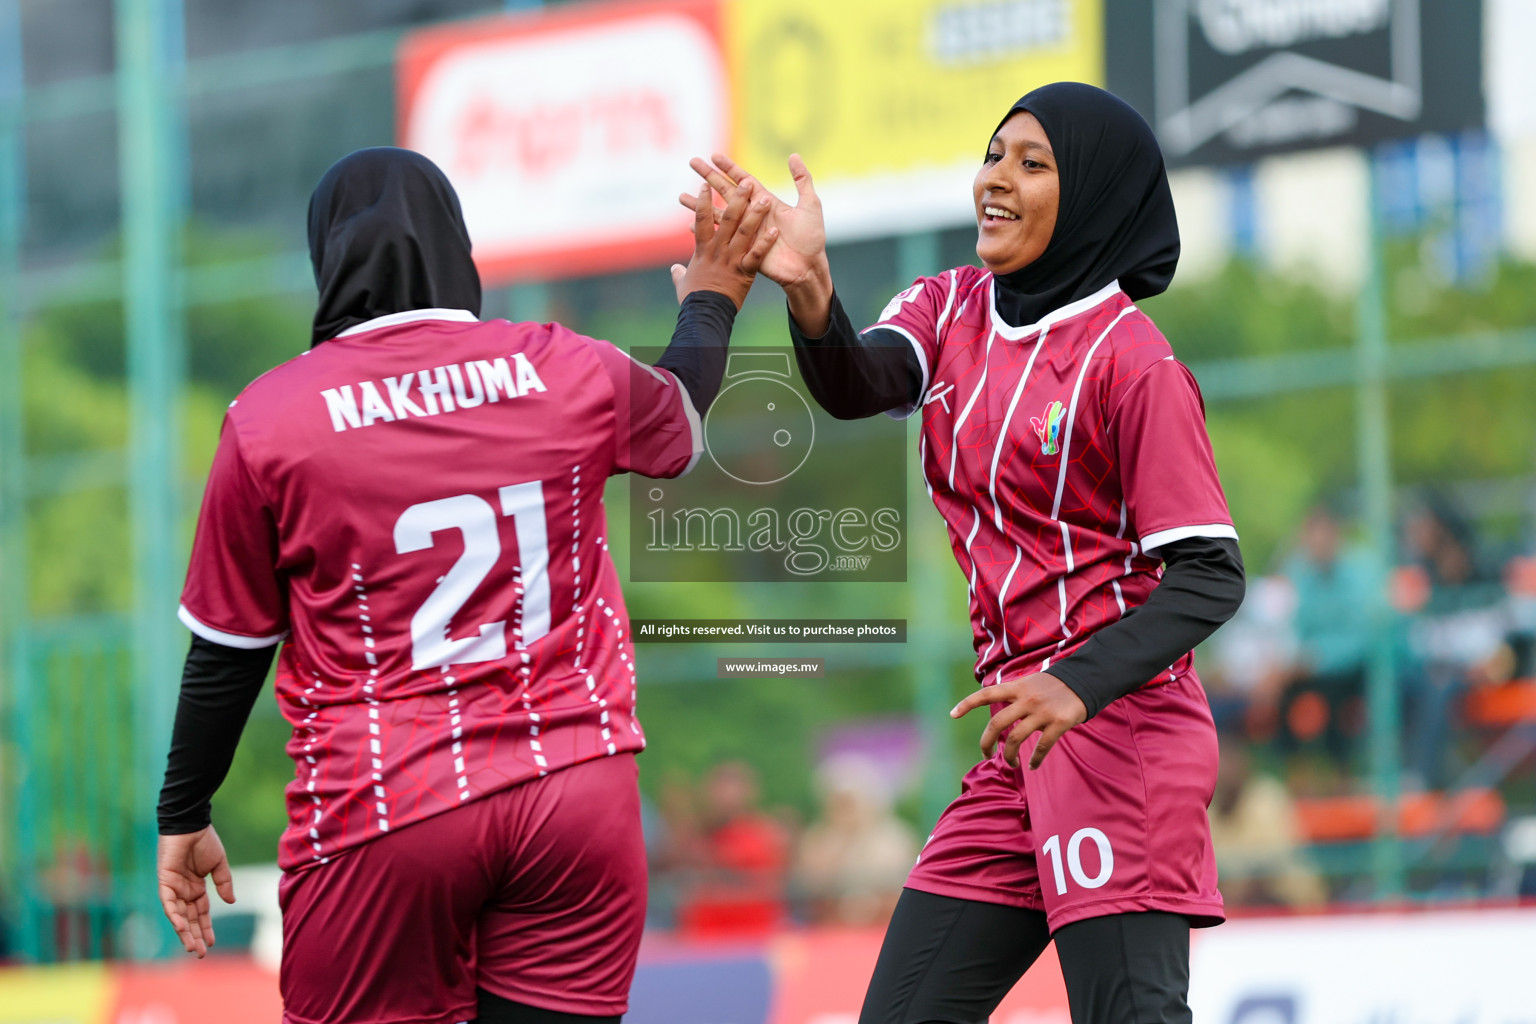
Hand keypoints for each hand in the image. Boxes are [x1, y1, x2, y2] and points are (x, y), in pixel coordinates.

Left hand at [157, 826, 235, 957]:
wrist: (191, 825)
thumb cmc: (205, 841)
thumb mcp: (219, 865)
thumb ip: (224, 883)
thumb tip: (231, 901)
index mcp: (196, 888)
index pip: (201, 913)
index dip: (205, 928)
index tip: (212, 943)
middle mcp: (184, 891)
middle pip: (189, 919)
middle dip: (194, 936)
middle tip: (200, 954)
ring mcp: (173, 888)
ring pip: (178, 916)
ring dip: (184, 932)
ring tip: (192, 947)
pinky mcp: (165, 882)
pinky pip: (168, 903)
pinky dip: (174, 915)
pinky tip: (182, 927)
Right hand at [669, 176, 775, 308]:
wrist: (704, 314)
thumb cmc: (692, 300)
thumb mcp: (683, 284)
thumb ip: (680, 273)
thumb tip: (675, 269)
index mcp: (702, 249)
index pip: (702, 220)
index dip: (703, 202)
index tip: (704, 184)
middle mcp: (718, 250)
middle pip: (727, 219)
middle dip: (736, 199)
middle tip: (745, 181)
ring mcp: (732, 259)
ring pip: (744, 232)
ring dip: (755, 214)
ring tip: (765, 199)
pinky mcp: (745, 272)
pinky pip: (756, 254)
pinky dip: (765, 242)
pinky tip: (774, 230)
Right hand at [680, 152, 829, 297]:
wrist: (808, 267)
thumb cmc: (811, 238)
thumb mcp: (810, 205)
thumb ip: (802, 180)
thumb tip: (792, 155)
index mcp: (766, 202)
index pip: (743, 180)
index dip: (729, 168)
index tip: (714, 156)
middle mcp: (753, 214)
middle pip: (726, 191)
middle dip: (709, 177)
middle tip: (692, 163)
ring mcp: (746, 232)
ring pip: (718, 214)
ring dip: (699, 206)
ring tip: (681, 197)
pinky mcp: (743, 249)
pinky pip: (721, 239)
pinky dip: (706, 233)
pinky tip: (690, 227)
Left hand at [951, 672, 1087, 769]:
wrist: (1085, 680)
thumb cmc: (1054, 686)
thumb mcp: (1031, 683)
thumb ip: (1014, 696)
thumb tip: (999, 716)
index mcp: (1017, 688)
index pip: (986, 694)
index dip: (967, 704)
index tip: (952, 714)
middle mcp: (1027, 699)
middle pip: (997, 724)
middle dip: (986, 743)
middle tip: (986, 755)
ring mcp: (1042, 712)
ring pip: (1016, 739)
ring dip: (1009, 756)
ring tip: (1011, 764)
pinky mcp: (1059, 723)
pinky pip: (1042, 746)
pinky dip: (1035, 760)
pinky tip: (1032, 766)